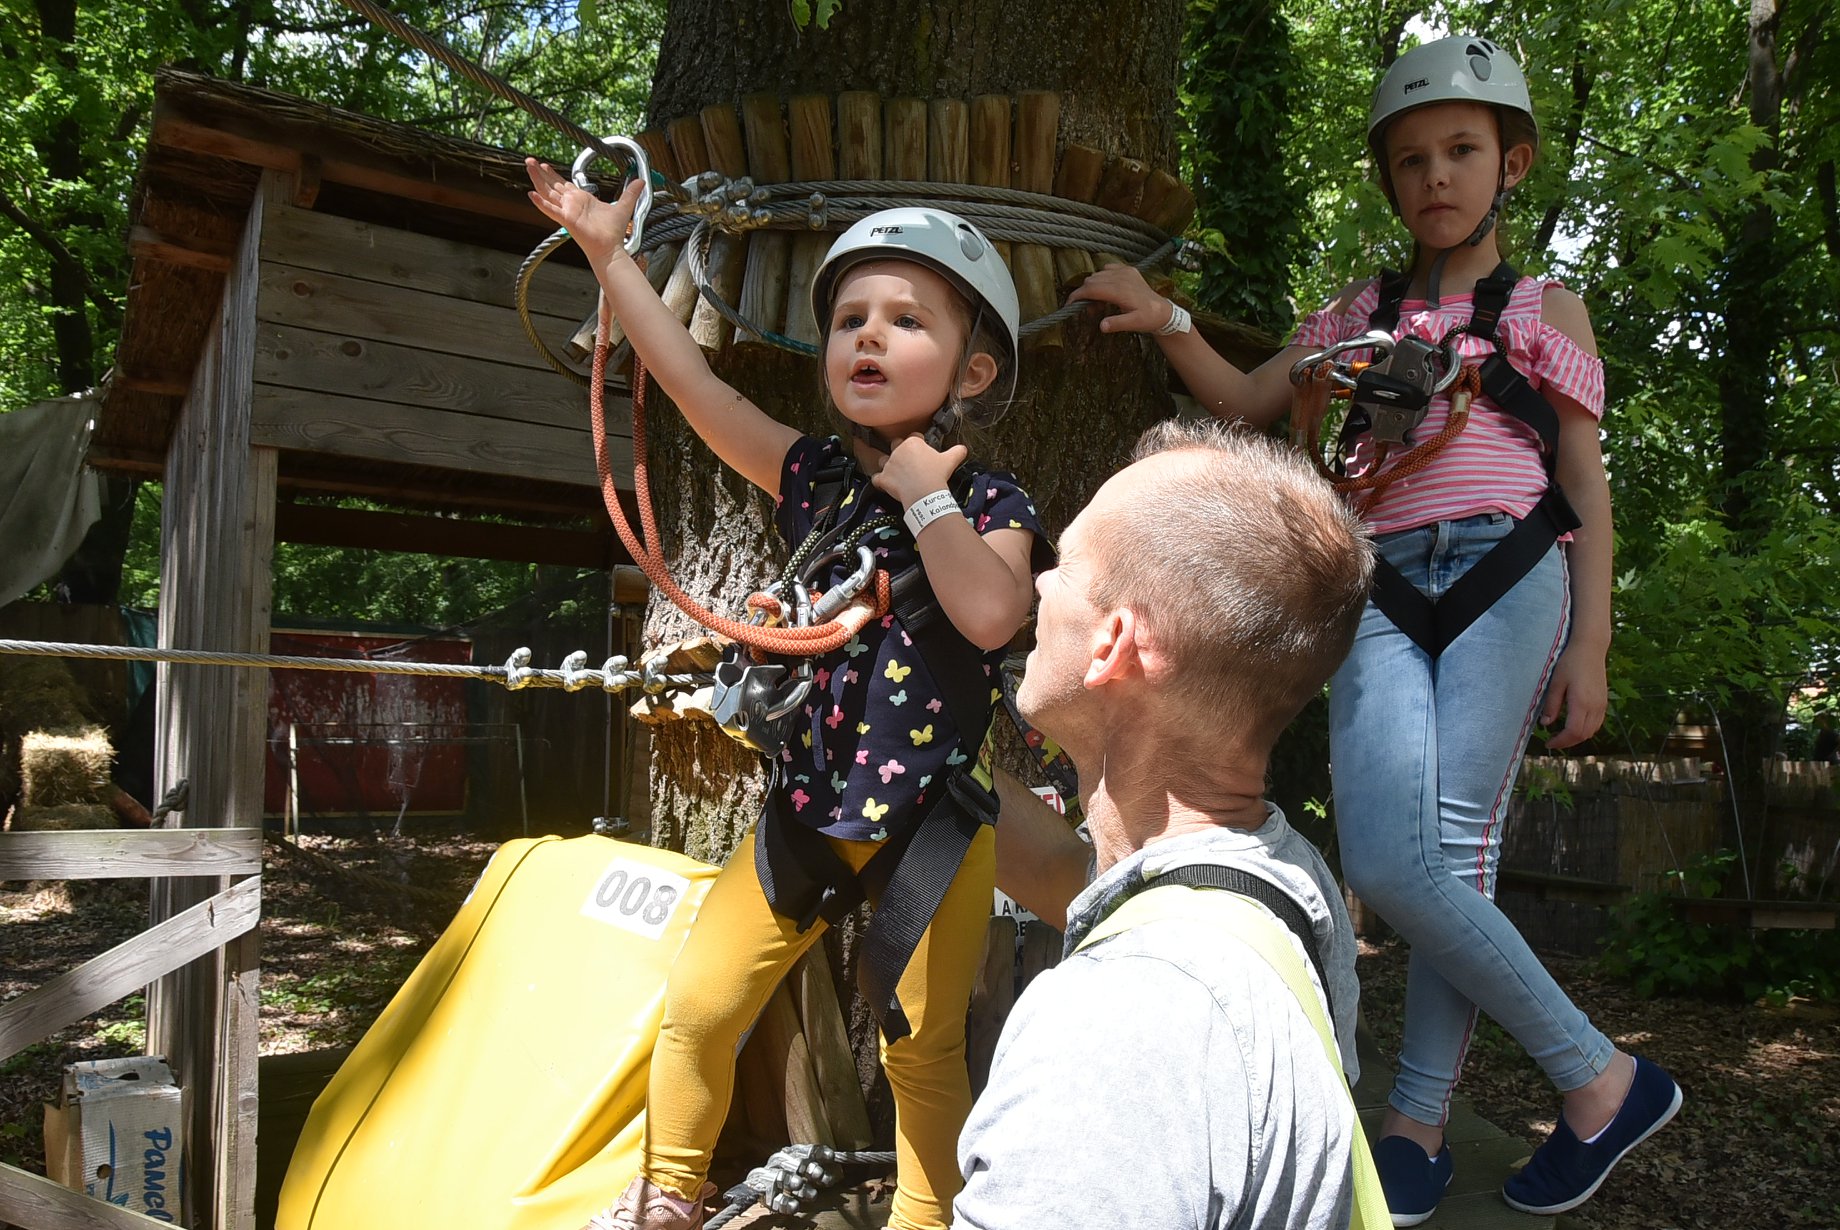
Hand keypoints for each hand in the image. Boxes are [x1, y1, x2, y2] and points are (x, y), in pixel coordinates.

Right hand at [524, 159, 639, 264]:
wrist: (610, 247)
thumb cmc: (613, 232)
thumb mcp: (623, 206)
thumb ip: (631, 193)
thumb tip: (641, 181)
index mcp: (581, 200)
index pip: (563, 184)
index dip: (553, 175)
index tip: (545, 165)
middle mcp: (571, 204)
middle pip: (551, 185)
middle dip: (541, 172)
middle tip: (530, 160)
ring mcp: (567, 211)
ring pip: (547, 193)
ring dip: (537, 179)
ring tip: (528, 166)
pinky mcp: (566, 219)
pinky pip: (550, 210)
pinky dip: (541, 202)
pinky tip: (531, 194)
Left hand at [872, 435, 967, 507]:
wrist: (925, 492)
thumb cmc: (936, 474)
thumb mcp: (950, 460)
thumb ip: (957, 451)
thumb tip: (963, 448)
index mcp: (912, 442)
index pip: (914, 437)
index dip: (919, 442)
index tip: (924, 450)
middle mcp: (898, 450)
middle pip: (896, 445)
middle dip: (900, 450)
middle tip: (910, 461)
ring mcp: (888, 464)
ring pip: (883, 460)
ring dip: (888, 464)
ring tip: (897, 472)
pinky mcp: (883, 478)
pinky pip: (877, 478)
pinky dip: (880, 481)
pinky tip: (885, 483)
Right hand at [1067, 264, 1174, 334]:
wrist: (1163, 310)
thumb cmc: (1148, 318)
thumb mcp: (1134, 325)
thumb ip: (1117, 324)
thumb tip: (1101, 326)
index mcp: (1120, 290)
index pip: (1091, 289)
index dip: (1077, 296)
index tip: (1069, 305)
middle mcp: (1121, 277)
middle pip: (1091, 281)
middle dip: (1085, 296)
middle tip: (1091, 312)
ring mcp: (1125, 271)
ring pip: (1097, 275)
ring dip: (1093, 288)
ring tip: (1100, 305)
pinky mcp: (1128, 269)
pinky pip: (1107, 269)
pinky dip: (1102, 279)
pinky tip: (1107, 291)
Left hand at [1541, 643, 1607, 749]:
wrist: (1590, 648)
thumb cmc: (1570, 662)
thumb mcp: (1555, 682)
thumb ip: (1551, 704)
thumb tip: (1546, 724)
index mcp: (1582, 703)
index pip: (1573, 732)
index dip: (1561, 742)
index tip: (1548, 743)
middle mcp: (1595, 706)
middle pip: (1584, 735)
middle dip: (1568, 742)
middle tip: (1553, 741)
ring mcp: (1602, 704)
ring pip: (1592, 730)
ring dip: (1578, 737)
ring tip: (1562, 735)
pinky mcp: (1604, 701)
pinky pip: (1597, 722)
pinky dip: (1586, 729)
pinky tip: (1574, 724)